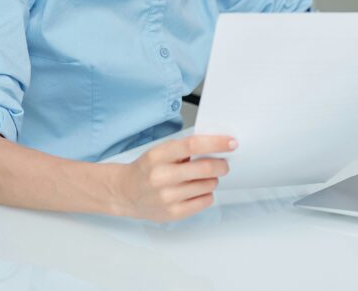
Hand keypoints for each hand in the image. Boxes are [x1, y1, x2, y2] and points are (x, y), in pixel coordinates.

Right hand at [104, 134, 236, 221]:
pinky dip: (207, 194)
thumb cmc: (147, 169)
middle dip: (221, 165)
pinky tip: (198, 190)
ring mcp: (167, 197)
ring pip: (207, 185)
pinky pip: (204, 201)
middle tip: (224, 164)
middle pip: (204, 168)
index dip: (216, 143)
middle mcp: (161, 177)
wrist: (126, 193)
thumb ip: (184, 149)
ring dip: (213, 180)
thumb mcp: (160, 151)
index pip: (192, 145)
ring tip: (204, 178)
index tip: (231, 142)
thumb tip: (216, 147)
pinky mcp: (172, 213)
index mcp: (158, 156)